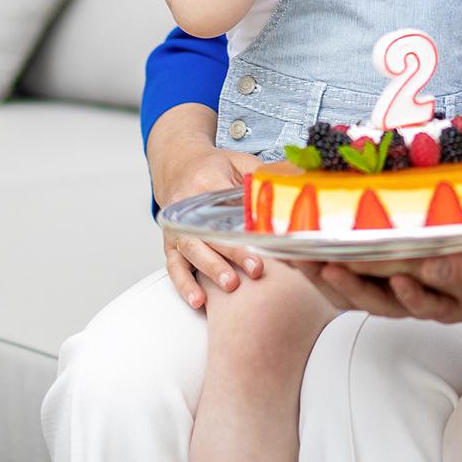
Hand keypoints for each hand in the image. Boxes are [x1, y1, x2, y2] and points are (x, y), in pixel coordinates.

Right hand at [147, 106, 264, 309]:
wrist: (177, 168)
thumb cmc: (212, 167)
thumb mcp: (238, 162)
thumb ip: (261, 176)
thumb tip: (291, 186)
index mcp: (206, 183)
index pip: (227, 208)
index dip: (245, 226)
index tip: (262, 242)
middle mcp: (186, 209)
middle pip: (210, 233)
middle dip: (233, 253)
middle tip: (254, 269)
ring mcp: (177, 228)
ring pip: (192, 251)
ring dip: (211, 270)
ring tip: (230, 286)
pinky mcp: (171, 245)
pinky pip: (174, 267)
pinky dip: (184, 285)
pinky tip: (198, 299)